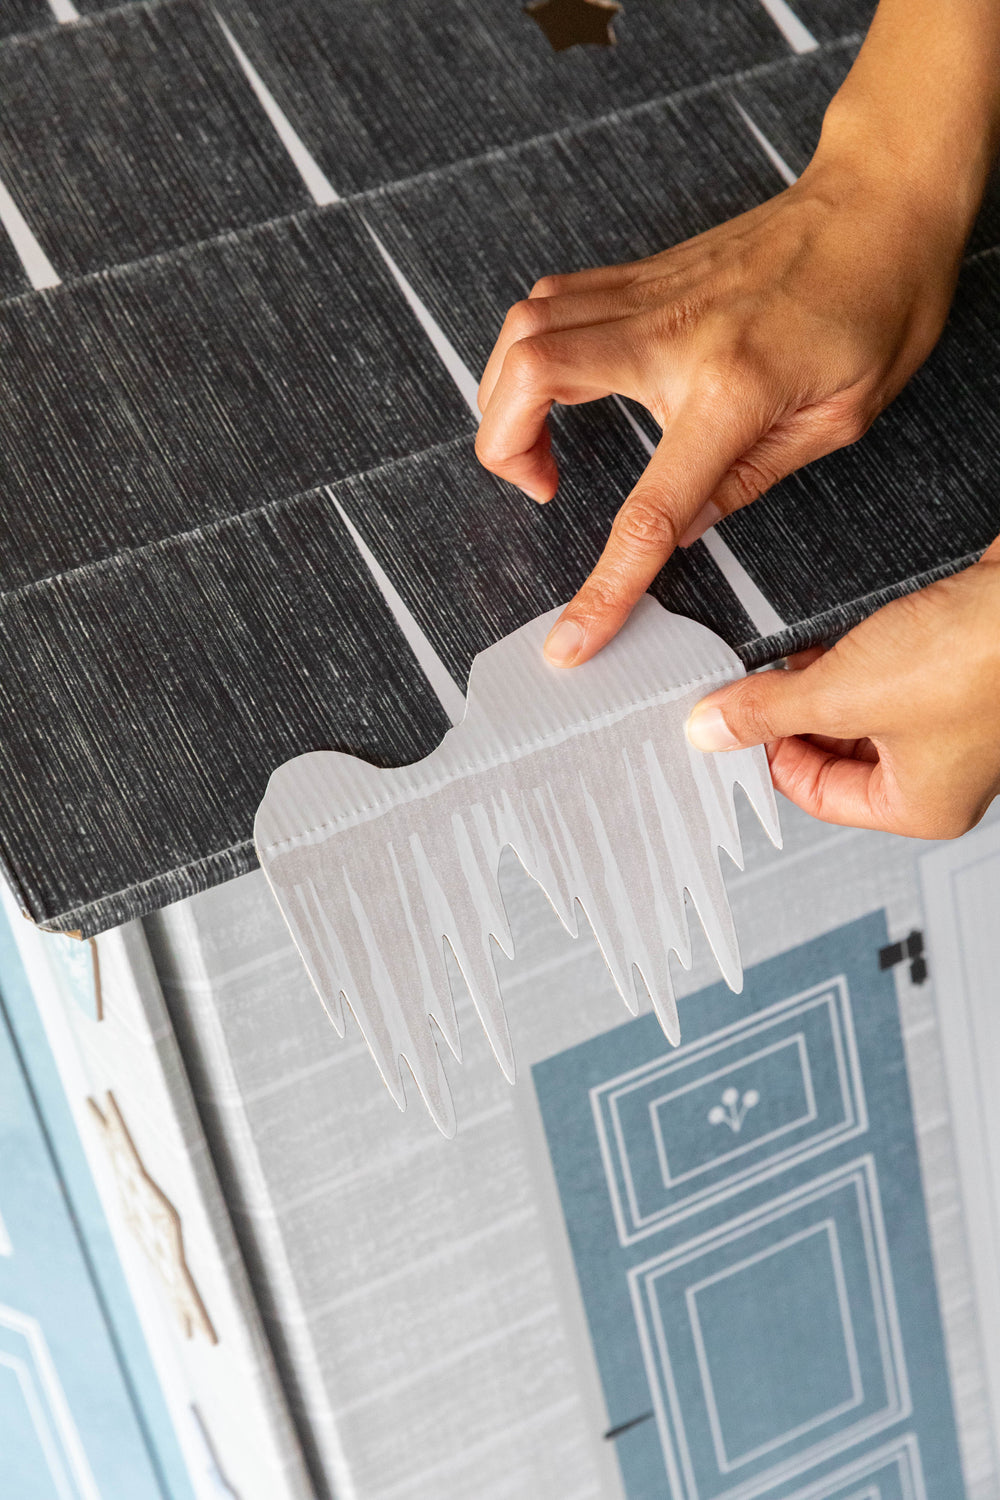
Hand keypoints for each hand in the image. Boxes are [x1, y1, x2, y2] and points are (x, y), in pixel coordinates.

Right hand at [476, 143, 967, 666]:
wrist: (880, 200)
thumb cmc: (878, 303)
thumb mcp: (837, 420)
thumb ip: (746, 480)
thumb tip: (682, 527)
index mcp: (731, 388)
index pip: (648, 508)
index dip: (604, 586)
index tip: (572, 638)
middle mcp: (672, 332)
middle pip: (530, 375)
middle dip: (501, 446)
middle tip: (540, 486)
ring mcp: (650, 293)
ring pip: (525, 328)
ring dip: (504, 396)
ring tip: (541, 443)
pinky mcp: (642, 273)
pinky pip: (552, 302)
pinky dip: (530, 350)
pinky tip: (556, 385)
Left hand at [686, 538, 999, 837]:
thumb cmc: (979, 656)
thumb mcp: (843, 689)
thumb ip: (767, 711)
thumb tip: (713, 728)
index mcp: (921, 807)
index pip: (817, 795)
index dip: (767, 755)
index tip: (732, 722)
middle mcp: (943, 774)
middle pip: (836, 755)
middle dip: (793, 716)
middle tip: (752, 686)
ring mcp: (954, 725)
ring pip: (861, 712)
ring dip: (821, 684)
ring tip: (791, 657)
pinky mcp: (958, 674)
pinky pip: (889, 677)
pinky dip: (857, 658)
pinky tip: (836, 635)